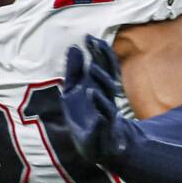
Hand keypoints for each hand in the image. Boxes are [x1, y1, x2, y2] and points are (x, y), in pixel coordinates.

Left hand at [61, 35, 132, 164]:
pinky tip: (92, 95)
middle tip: (95, 43)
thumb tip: (74, 47)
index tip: (89, 37)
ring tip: (91, 68)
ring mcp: (106, 113)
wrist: (97, 146)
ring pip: (107, 94)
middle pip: (107, 75)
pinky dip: (99, 107)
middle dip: (102, 59)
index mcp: (99, 87)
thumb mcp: (74, 91)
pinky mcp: (103, 129)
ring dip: (100, 80)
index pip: (103, 66)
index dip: (98, 52)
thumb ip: (74, 71)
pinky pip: (103, 117)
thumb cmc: (85, 115)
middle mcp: (105, 97)